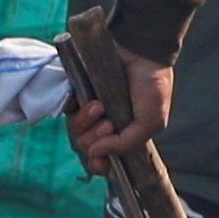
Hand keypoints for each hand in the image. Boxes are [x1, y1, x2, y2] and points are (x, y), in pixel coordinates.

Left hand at [67, 48, 170, 168]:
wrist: (140, 52)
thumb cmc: (152, 86)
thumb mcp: (151, 121)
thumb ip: (126, 143)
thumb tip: (95, 153)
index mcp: (123, 134)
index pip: (105, 159)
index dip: (99, 165)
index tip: (100, 161)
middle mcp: (104, 124)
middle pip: (86, 146)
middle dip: (95, 139)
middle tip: (108, 124)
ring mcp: (89, 109)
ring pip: (75, 129)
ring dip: (86, 122)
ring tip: (99, 106)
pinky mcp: (76, 93)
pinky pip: (65, 109)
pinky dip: (74, 108)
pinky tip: (89, 100)